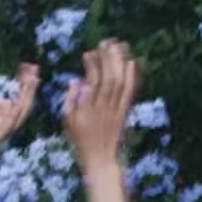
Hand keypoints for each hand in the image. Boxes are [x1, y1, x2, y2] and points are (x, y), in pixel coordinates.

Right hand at [63, 38, 140, 172]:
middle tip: (107, 42)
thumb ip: (70, 99)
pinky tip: (134, 62)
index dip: (92, 64)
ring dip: (121, 62)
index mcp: (87, 109)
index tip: (89, 53)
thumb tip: (76, 80)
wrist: (101, 160)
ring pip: (121, 82)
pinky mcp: (125, 112)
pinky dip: (133, 76)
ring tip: (120, 45)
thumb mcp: (68, 121)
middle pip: (109, 78)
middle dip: (109, 57)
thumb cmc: (81, 141)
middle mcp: (103, 108)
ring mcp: (116, 110)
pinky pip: (131, 92)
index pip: (92, 81)